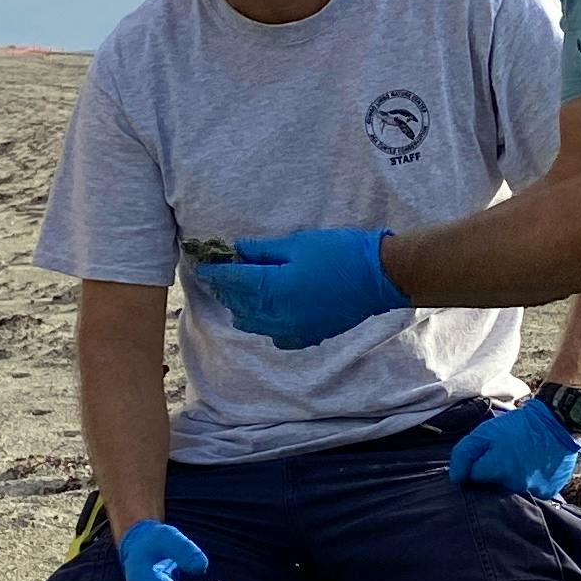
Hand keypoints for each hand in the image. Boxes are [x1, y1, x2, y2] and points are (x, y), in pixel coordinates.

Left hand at [189, 228, 402, 349]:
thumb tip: (238, 251)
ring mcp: (292, 330)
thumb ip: (263, 251)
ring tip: (242, 293)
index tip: (202, 265)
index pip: (232, 282)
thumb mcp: (297, 243)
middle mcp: (276, 315)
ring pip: (253, 324)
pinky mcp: (307, 336)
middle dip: (227, 289)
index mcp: (272, 289)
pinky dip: (266, 324)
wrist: (378, 278)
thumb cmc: (339, 253)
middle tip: (221, 275)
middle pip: (238, 305)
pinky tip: (270, 312)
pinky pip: (276, 336)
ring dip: (243, 308)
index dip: (215, 272)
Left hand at [448, 393, 580, 499]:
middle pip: (494, 489)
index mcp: (498, 469)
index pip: (473, 479)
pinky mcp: (548, 492)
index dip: (475, 468)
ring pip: (514, 493)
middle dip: (494, 476)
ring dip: (513, 481)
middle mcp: (515, 485)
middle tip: (505, 458)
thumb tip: (456, 478)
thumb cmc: (519, 426)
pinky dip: (531, 484)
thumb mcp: (485, 431)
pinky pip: (533, 494)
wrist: (557, 422)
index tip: (484, 458)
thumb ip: (464, 453)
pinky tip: (534, 468)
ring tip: (520, 462)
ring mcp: (534, 491)